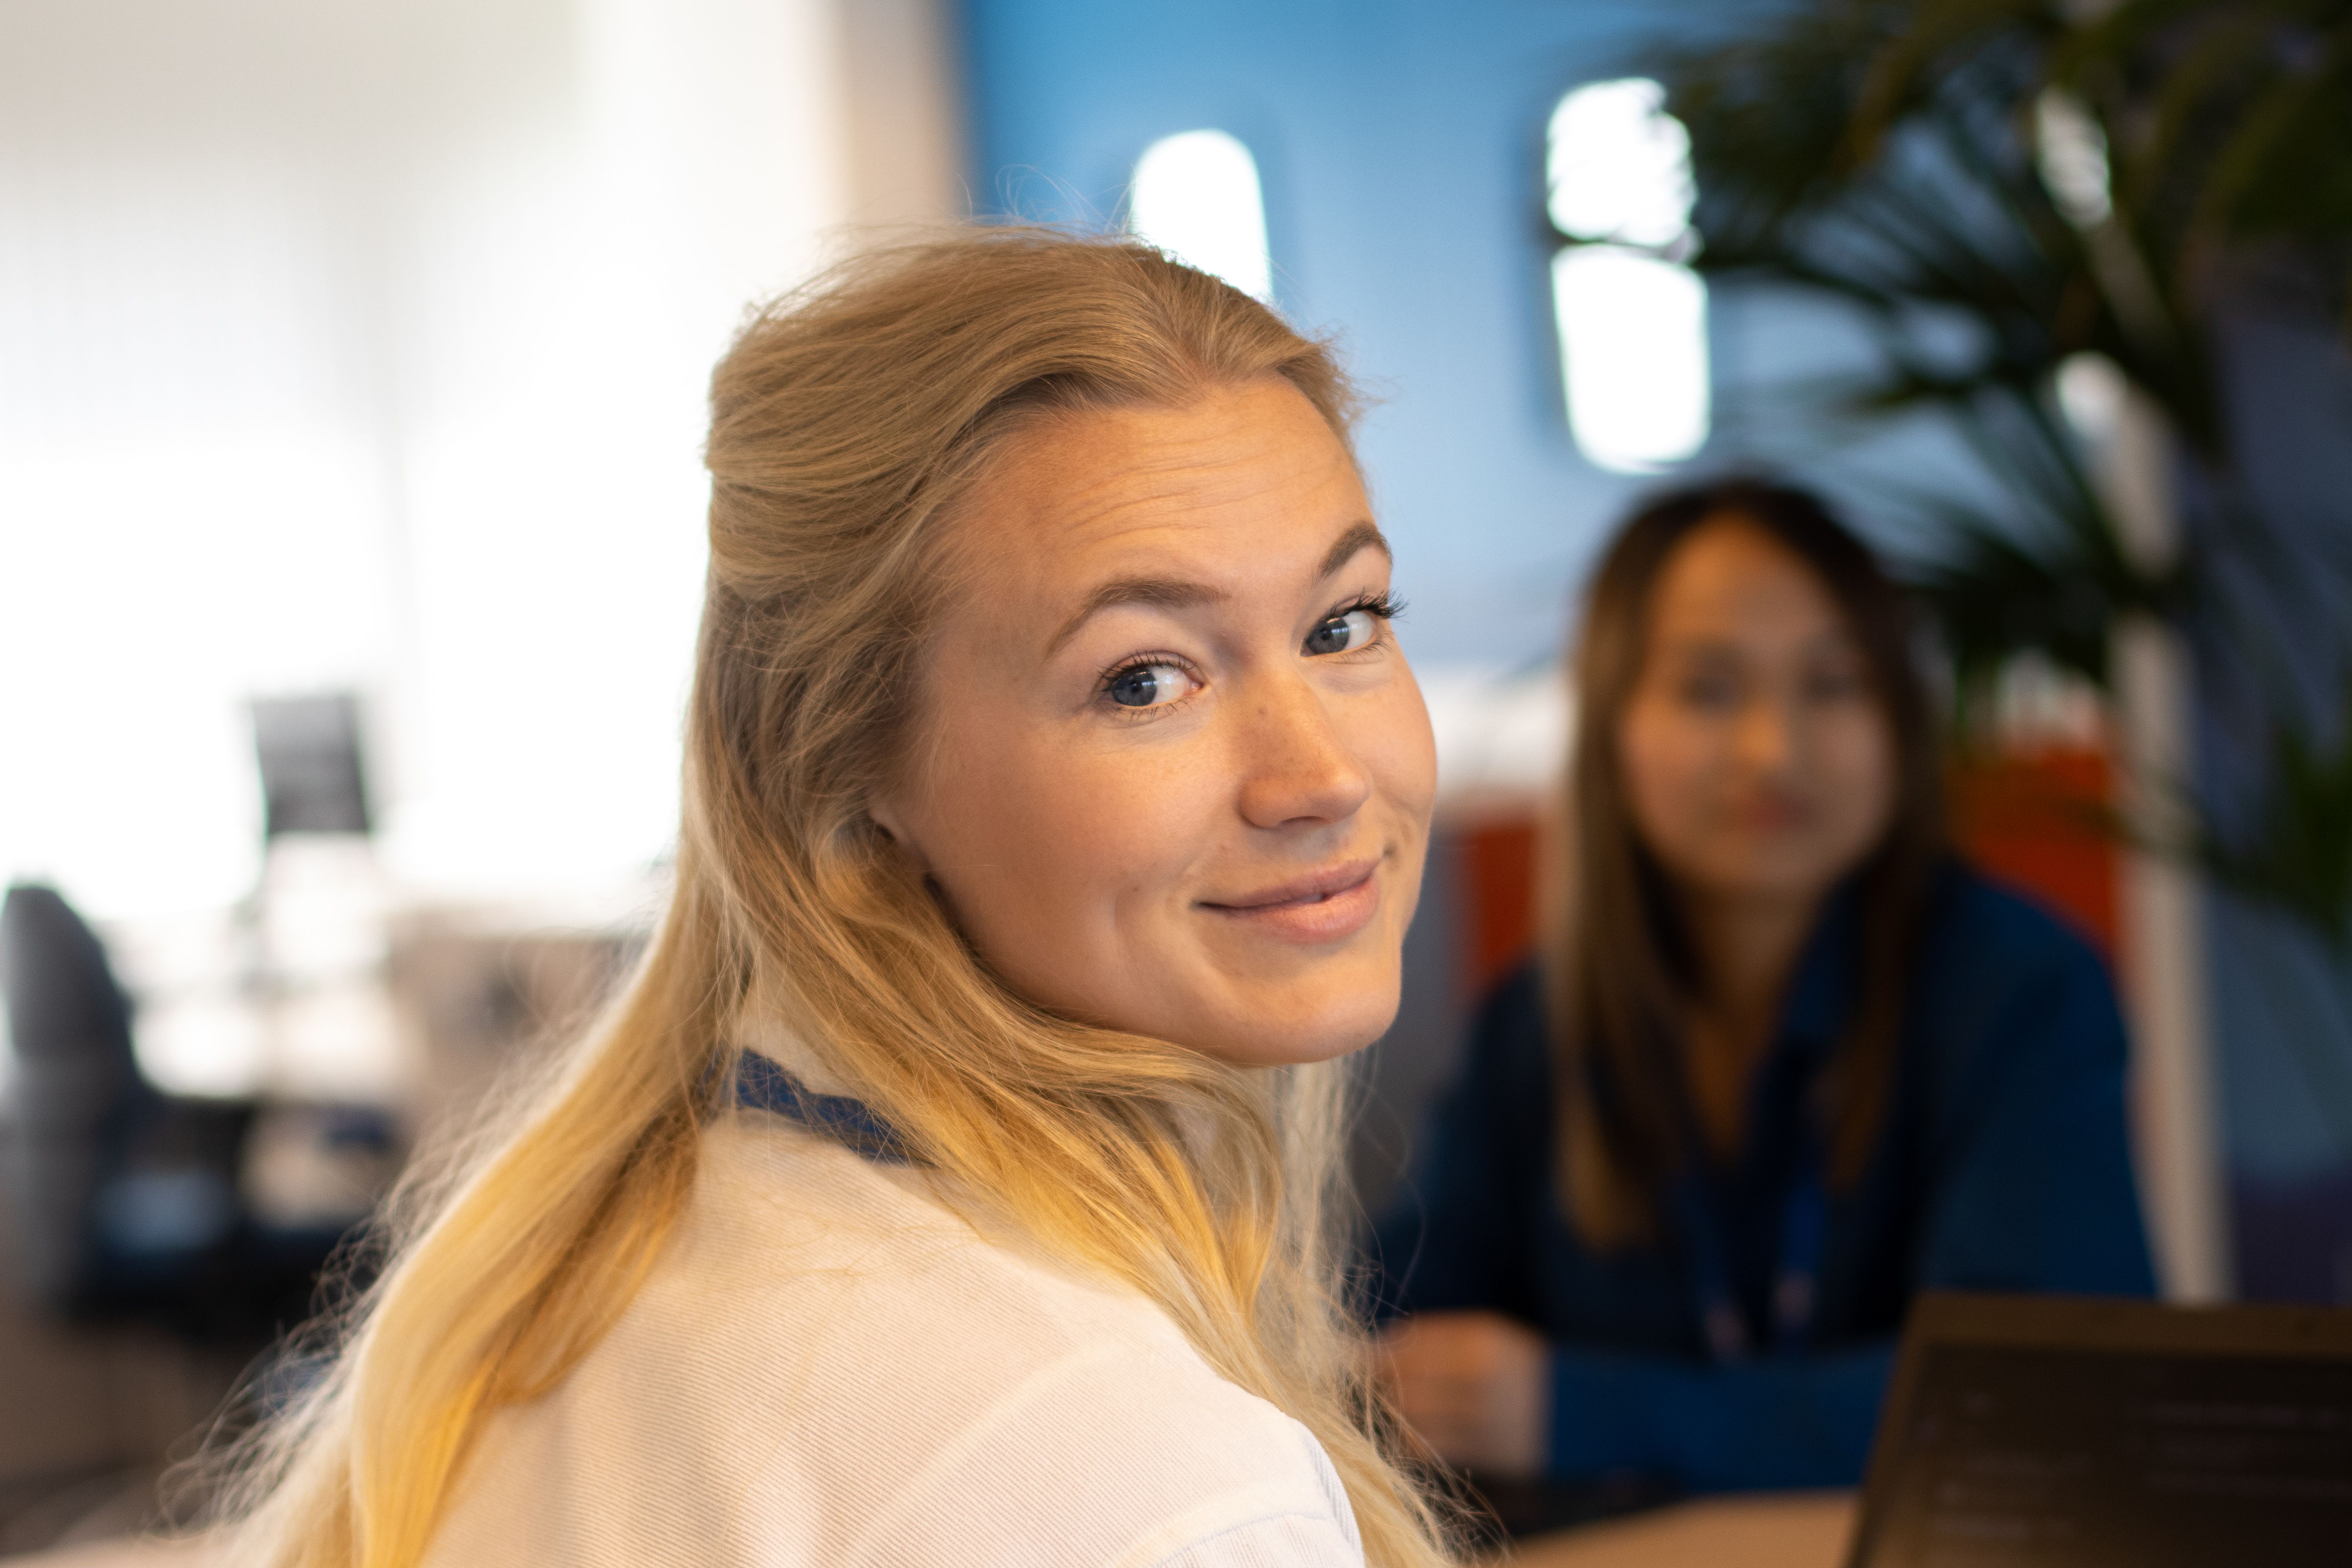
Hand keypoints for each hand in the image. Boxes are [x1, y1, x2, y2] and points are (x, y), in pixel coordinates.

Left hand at [1374, 1311, 1550, 1477]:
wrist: (1577, 1412)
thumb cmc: (1518, 1365)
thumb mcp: (1487, 1333)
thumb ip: (1435, 1333)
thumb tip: (1380, 1340)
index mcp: (1481, 1341)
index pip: (1409, 1345)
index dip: (1379, 1353)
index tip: (1364, 1357)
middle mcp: (1482, 1378)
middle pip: (1406, 1382)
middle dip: (1382, 1385)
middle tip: (1374, 1385)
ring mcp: (1485, 1418)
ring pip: (1413, 1417)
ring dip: (1394, 1414)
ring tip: (1393, 1407)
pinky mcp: (1485, 1452)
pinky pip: (1429, 1447)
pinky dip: (1410, 1440)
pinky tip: (1411, 1431)